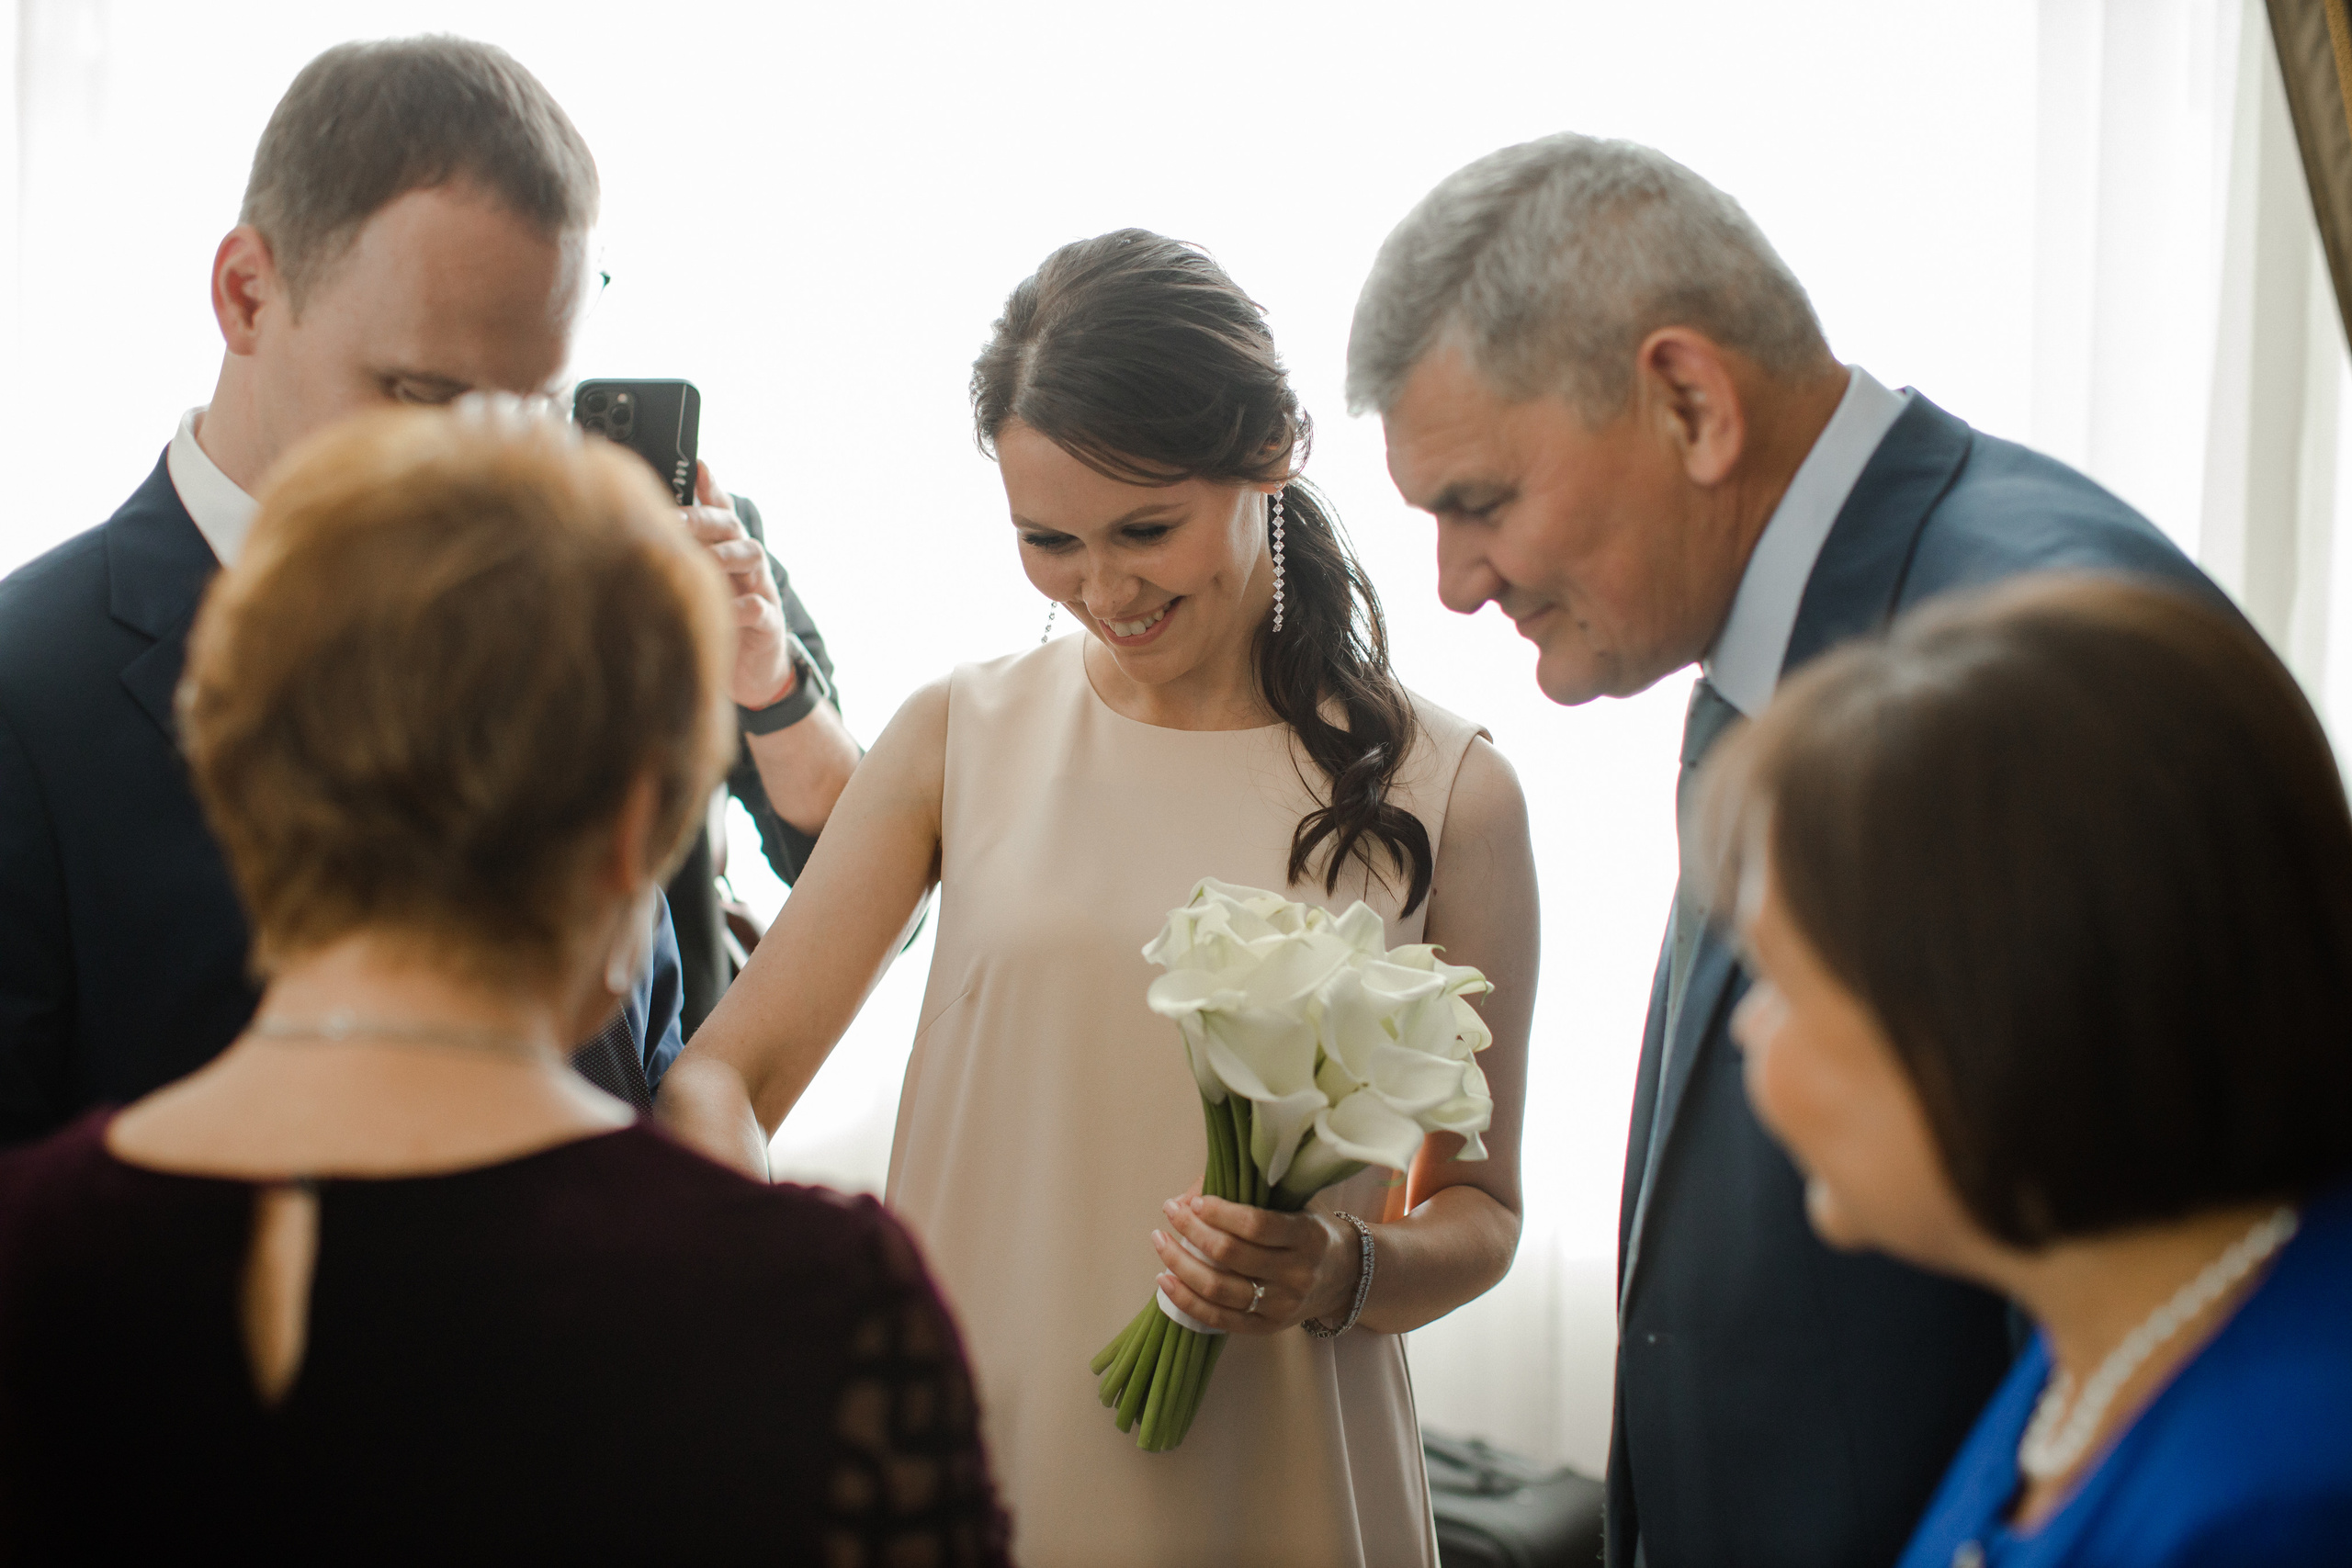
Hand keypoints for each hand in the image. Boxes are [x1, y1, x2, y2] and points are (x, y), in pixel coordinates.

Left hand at [682, 461, 796, 708]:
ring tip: (702, 561)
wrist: (751, 674)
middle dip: (704, 518)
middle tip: (673, 519)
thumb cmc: (715, 624)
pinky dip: (740, 607)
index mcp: (724, 551)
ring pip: (752, 555)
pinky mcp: (768, 623)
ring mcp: (760, 589)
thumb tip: (635, 535)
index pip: (719, 510)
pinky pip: (758, 607)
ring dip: (725, 554)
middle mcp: (745, 564)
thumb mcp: (695, 590)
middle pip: (731, 526)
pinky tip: (722, 611)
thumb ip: (677, 561)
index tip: (698, 466)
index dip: (711, 487)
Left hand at [1150, 1193, 1360, 1335]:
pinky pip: (1218, 1318)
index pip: (1256, 1226)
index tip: (1194, 1200)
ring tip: (1160, 1241)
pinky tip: (1165, 1279)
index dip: (1219, 1212)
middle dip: (1192, 1230)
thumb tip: (1190, 1195)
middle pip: (1232, 1255)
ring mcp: (1281, 1306)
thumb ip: (1250, 1195)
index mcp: (1307, 1237)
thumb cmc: (1311, 1231)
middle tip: (1171, 1211)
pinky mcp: (1267, 1327)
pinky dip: (1186, 1299)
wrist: (1345, 1276)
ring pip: (1219, 1289)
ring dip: (1180, 1263)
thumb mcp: (1295, 1205)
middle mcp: (1297, 1274)